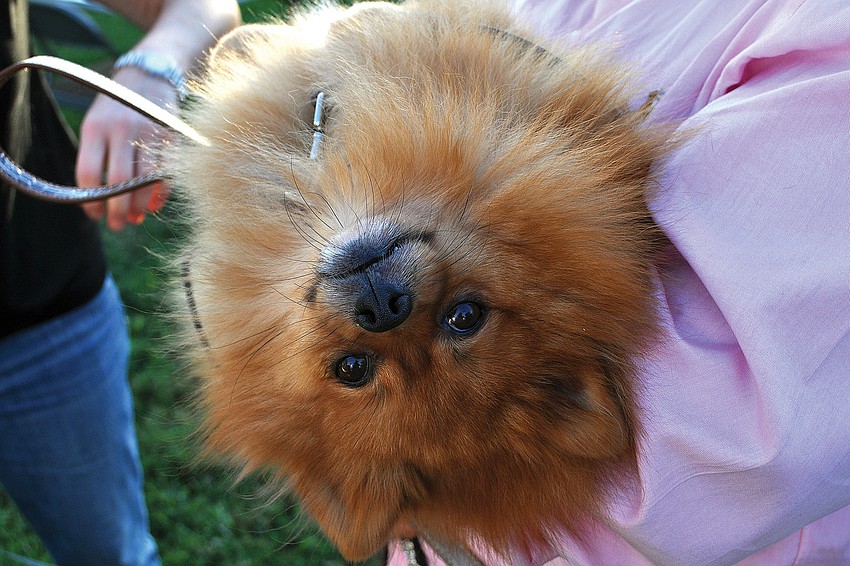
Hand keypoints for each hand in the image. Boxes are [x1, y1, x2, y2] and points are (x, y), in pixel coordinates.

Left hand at [75, 66, 176, 230]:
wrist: (148, 76)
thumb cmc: (117, 108)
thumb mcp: (97, 123)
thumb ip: (97, 156)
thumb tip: (100, 200)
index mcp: (95, 128)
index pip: (89, 173)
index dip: (90, 200)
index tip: (93, 214)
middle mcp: (121, 130)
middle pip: (118, 182)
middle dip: (117, 210)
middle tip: (117, 225)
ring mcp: (148, 134)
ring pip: (144, 181)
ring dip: (139, 206)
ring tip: (135, 219)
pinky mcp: (170, 137)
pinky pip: (165, 173)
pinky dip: (159, 193)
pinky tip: (153, 205)